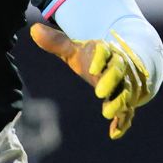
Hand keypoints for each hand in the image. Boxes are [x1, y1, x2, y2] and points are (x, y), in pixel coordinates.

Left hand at [30, 22, 151, 139]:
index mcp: (105, 51)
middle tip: (98, 92)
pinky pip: (128, 112)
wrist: (123, 65)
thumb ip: (57, 42)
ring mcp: (125, 84)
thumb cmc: (93, 58)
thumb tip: (33, 30)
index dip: (100, 58)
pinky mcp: (127, 101)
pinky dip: (123, 122)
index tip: (91, 68)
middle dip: (111, 81)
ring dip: (119, 102)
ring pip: (126, 92)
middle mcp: (118, 67)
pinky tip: (114, 133)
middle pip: (119, 71)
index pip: (105, 51)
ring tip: (107, 112)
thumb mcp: (76, 50)